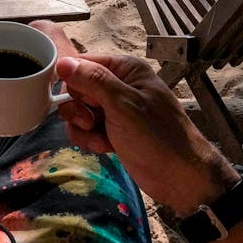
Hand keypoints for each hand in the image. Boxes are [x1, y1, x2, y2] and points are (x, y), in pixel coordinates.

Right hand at [56, 54, 238, 214]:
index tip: (82, 103)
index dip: (75, 83)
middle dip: (79, 109)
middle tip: (92, 122)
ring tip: (101, 140)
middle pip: (77, 88)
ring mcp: (115, 109)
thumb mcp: (123, 105)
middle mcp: (119, 85)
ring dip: (83, 128)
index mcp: (125, 69)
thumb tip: (61, 62)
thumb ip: (93, 81)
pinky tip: (104, 148)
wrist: (180, 179)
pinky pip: (86, 129)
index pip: (83, 64)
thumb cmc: (157, 137)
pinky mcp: (112, 130)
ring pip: (78, 111)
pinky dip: (90, 139)